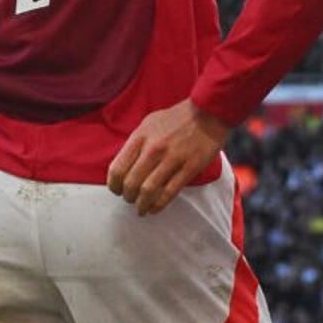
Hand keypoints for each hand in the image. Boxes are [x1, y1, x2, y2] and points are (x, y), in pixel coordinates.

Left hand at [109, 101, 231, 216]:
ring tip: (141, 208)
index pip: (118, 168)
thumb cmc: (177, 118)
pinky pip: (169, 192)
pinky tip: (154, 209)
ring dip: (141, 204)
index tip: (117, 190)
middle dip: (128, 196)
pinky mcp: (189, 168)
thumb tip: (125, 164)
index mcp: (141, 137)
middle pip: (131, 183)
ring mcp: (172, 159)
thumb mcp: (149, 123)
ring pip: (148, 191)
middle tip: (130, 199)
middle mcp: (153, 149)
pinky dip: (159, 205)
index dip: (114, 185)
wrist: (208, 113)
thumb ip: (136, 143)